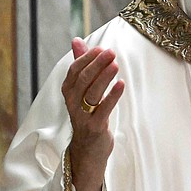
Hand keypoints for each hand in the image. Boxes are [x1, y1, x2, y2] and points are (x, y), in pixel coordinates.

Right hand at [61, 38, 124, 190]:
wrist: (87, 151)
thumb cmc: (87, 116)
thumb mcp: (82, 91)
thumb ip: (80, 66)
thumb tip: (76, 39)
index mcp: (68, 93)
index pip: (74, 71)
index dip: (86, 59)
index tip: (100, 48)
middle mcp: (72, 104)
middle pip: (82, 80)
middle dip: (96, 65)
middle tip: (110, 52)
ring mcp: (82, 116)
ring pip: (91, 93)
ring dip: (104, 78)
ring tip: (115, 64)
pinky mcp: (95, 128)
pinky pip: (103, 110)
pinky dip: (112, 96)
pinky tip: (121, 84)